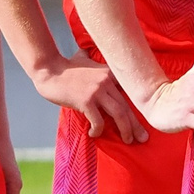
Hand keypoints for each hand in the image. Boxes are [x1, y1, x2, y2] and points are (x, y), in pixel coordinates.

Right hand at [32, 55, 148, 143]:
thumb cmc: (65, 68)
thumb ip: (90, 58)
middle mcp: (106, 81)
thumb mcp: (83, 59)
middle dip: (136, 124)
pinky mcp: (86, 101)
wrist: (48, 70)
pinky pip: (99, 121)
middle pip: (127, 106)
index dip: (139, 107)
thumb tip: (88, 52)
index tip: (145, 120)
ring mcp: (97, 91)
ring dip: (126, 130)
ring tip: (128, 140)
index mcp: (109, 73)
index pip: (130, 92)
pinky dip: (99, 130)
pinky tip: (94, 134)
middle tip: (143, 138)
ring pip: (119, 114)